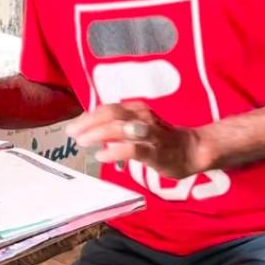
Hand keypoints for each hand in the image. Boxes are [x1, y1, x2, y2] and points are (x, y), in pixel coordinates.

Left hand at [65, 101, 208, 178]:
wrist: (192, 150)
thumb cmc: (160, 139)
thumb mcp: (136, 128)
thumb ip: (114, 129)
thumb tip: (90, 132)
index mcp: (136, 109)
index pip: (107, 108)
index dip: (88, 116)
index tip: (73, 126)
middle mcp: (142, 117)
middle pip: (110, 114)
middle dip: (88, 123)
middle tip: (72, 133)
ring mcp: (149, 134)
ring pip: (119, 128)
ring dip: (97, 134)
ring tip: (82, 142)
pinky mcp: (155, 151)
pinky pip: (132, 149)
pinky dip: (115, 151)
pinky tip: (102, 156)